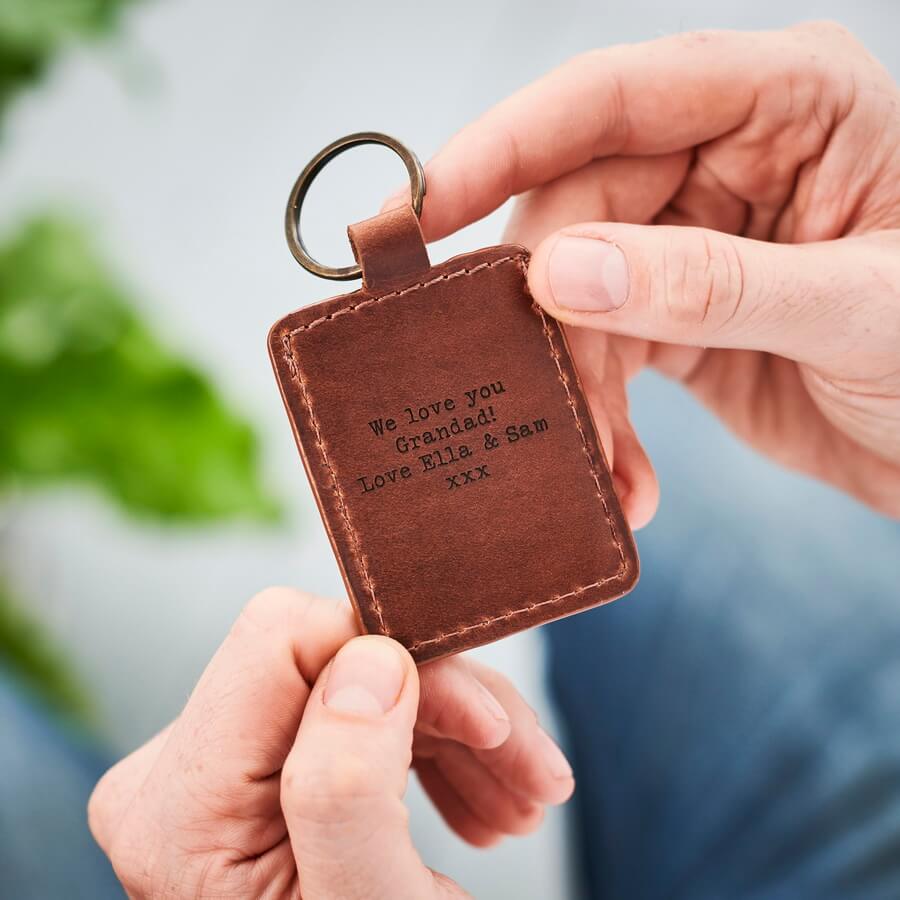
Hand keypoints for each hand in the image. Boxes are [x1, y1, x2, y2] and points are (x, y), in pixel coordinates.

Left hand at [88, 588, 573, 898]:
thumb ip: (346, 787)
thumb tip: (371, 656)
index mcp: (180, 804)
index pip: (282, 637)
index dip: (398, 658)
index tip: (486, 721)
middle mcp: (177, 774)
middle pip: (331, 661)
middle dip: (451, 706)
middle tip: (537, 774)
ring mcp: (214, 772)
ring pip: (356, 683)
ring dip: (457, 733)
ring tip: (523, 801)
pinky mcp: (257, 775)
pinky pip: (353, 718)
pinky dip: (430, 750)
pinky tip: (481, 805)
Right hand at [406, 22, 899, 520]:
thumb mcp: (858, 309)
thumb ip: (711, 284)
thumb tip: (561, 275)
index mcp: (786, 103)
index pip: (614, 96)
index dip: (505, 144)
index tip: (424, 209)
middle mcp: (725, 158)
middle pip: (577, 208)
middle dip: (551, 316)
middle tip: (538, 402)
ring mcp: (692, 238)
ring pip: (576, 293)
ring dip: (577, 388)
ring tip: (602, 466)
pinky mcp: (674, 313)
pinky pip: (601, 353)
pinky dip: (599, 419)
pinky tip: (624, 476)